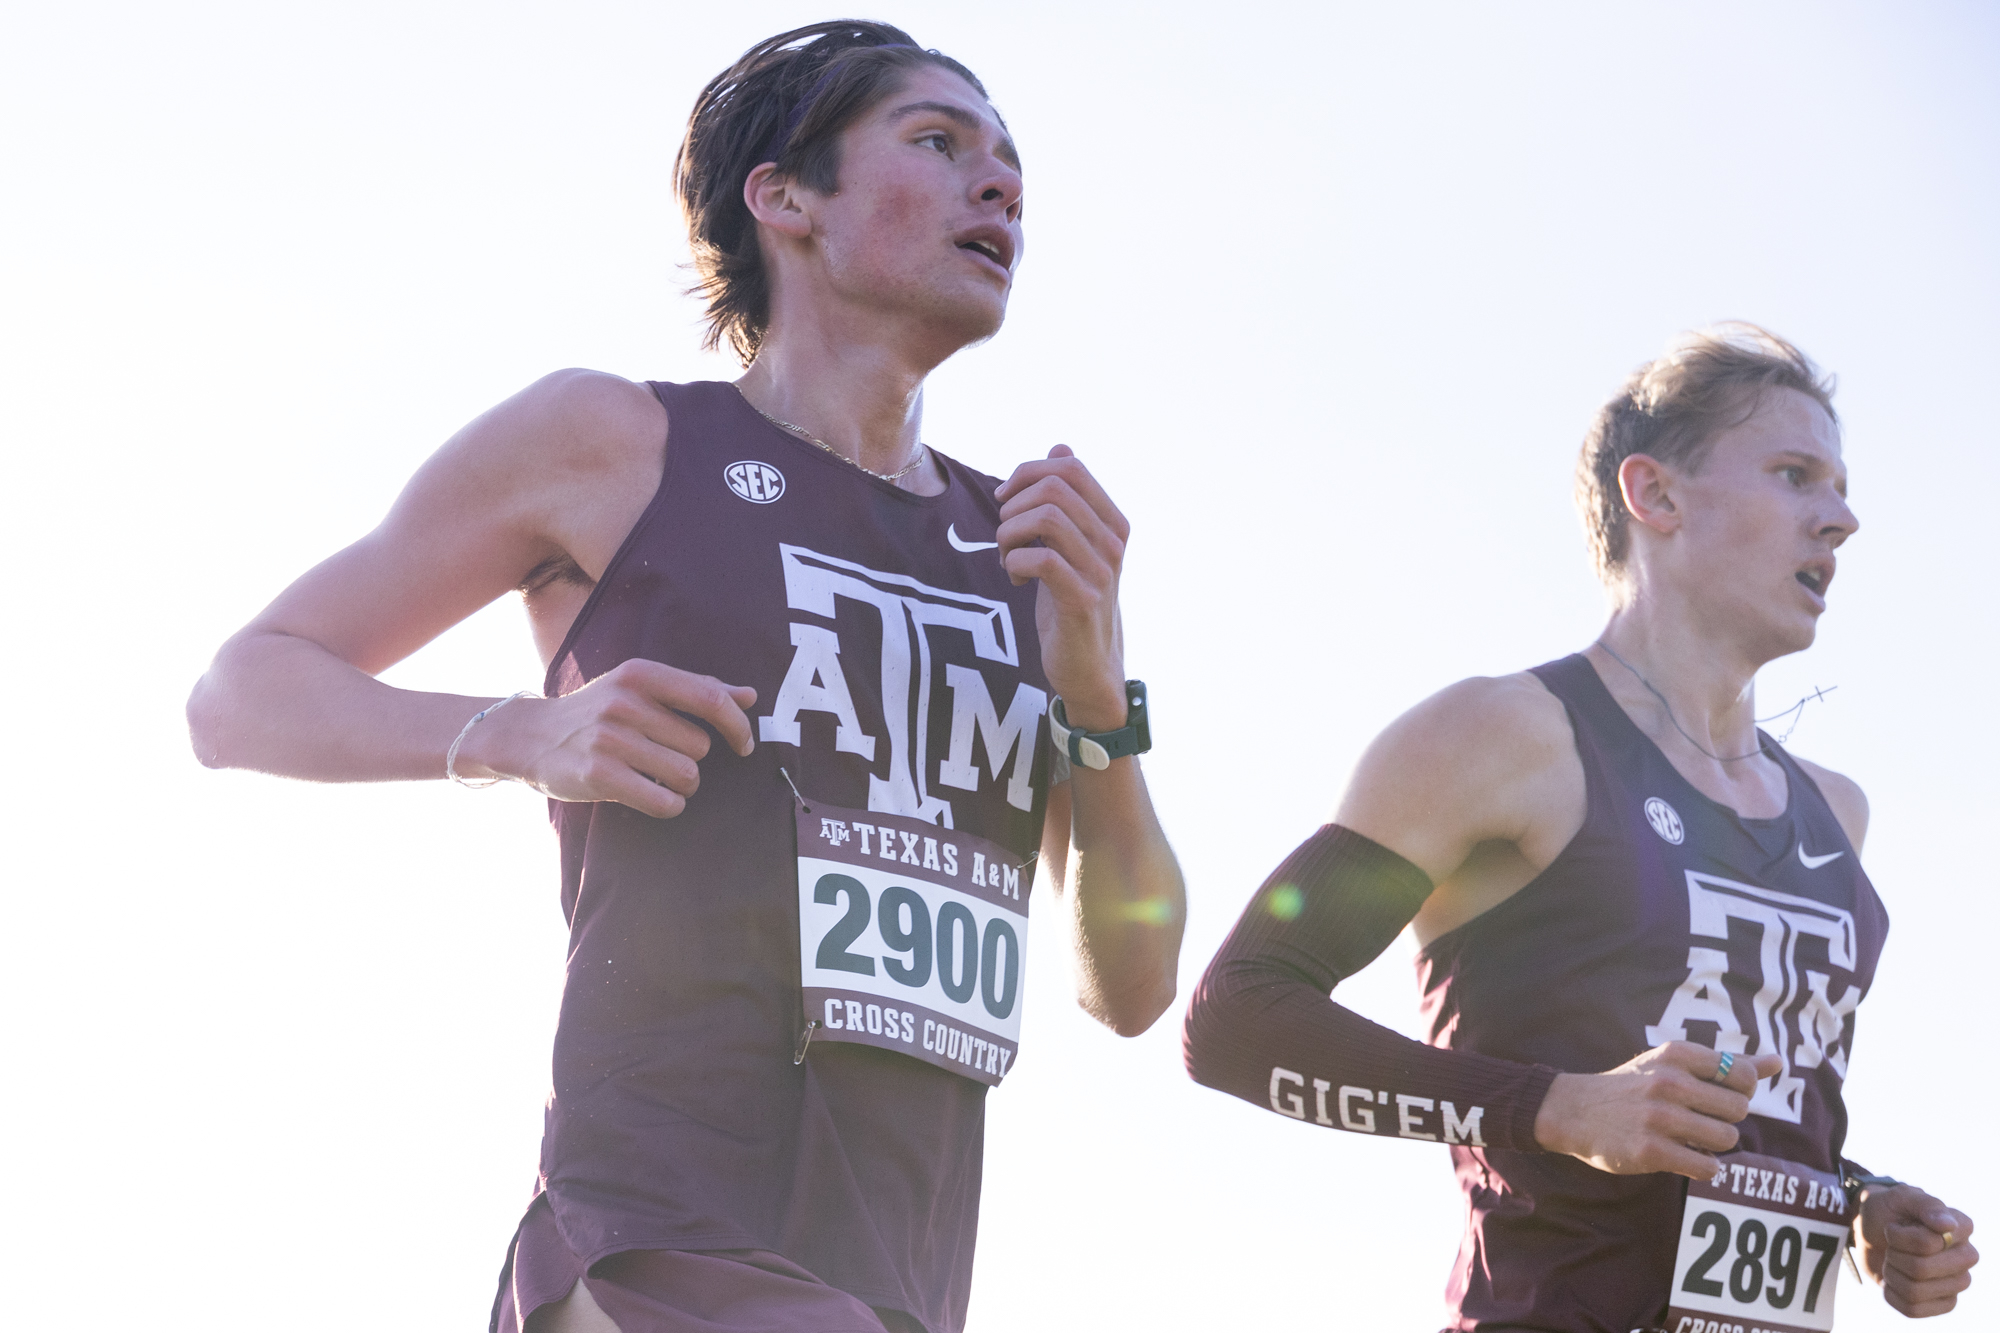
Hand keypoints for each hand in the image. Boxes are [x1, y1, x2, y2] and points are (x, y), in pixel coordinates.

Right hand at [458, 658, 755, 817]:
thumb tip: (750, 695)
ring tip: (655, 777)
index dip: (738, 726)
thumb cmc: (598, 711)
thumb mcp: (640, 687)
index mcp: (641, 674)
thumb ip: (696, 689)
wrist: (531, 736)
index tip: (744, 746)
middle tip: (663, 758)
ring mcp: (610, 738)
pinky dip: (668, 805)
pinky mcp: (599, 775)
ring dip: (681, 786)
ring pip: (686, 775)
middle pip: (700, 746)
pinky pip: (664, 801)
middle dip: (692, 759)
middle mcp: (625, 702)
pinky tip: (653, 796)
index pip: (710, 698)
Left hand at [994, 446, 1128, 729]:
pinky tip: (1016, 579)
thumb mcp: (1072, 545)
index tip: (1007, 498)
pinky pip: (1039, 559)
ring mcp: (1101, 571)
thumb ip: (1070, 499)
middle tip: (1006, 533)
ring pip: (1046, 518)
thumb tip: (1061, 447)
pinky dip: (1014, 562)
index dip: (1029, 472)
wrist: (1089, 665)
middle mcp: (1113, 542)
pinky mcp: (1082, 600)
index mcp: (1113, 522)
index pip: (1072, 467)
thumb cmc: (1072, 600)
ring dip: (1010, 533)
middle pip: (1054, 488)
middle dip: (1015, 504)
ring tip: (1008, 556)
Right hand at [1533, 1042, 1784, 1179]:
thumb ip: (1727, 1064)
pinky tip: (1683, 1157)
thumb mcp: (1671, 1063)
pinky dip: (1702, 1167)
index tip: (1716, 1096)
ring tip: (1690, 1138)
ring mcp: (1659, 1118)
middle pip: (1739, 1110)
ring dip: (1714, 1145)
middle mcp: (1669, 1082)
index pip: (1743, 1075)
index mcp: (1677, 1055)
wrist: (1574, 1110)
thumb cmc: (1633, 1085)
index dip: (1740, 1092)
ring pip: (1726, 1140)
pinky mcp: (1651, 1151)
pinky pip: (1707, 1168)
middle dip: (1726, 1120)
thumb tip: (1778, 1063)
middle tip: (1701, 1120)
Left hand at [1856, 1183, 1977, 1315]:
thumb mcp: (1899, 1198)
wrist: (1872, 1233)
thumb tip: (1947, 1225)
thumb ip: (1924, 1204)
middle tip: (1891, 1245)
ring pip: (1916, 1291)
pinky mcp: (1944, 1303)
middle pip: (1921, 1269)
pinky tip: (1894, 1280)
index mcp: (1962, 1227)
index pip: (1927, 1243)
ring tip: (1893, 1261)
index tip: (1893, 1226)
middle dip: (1894, 1256)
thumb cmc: (1888, 1212)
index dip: (1898, 1237)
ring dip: (1892, 1274)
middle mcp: (1966, 1256)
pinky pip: (1913, 1310)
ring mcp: (1957, 1282)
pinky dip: (1892, 1294)